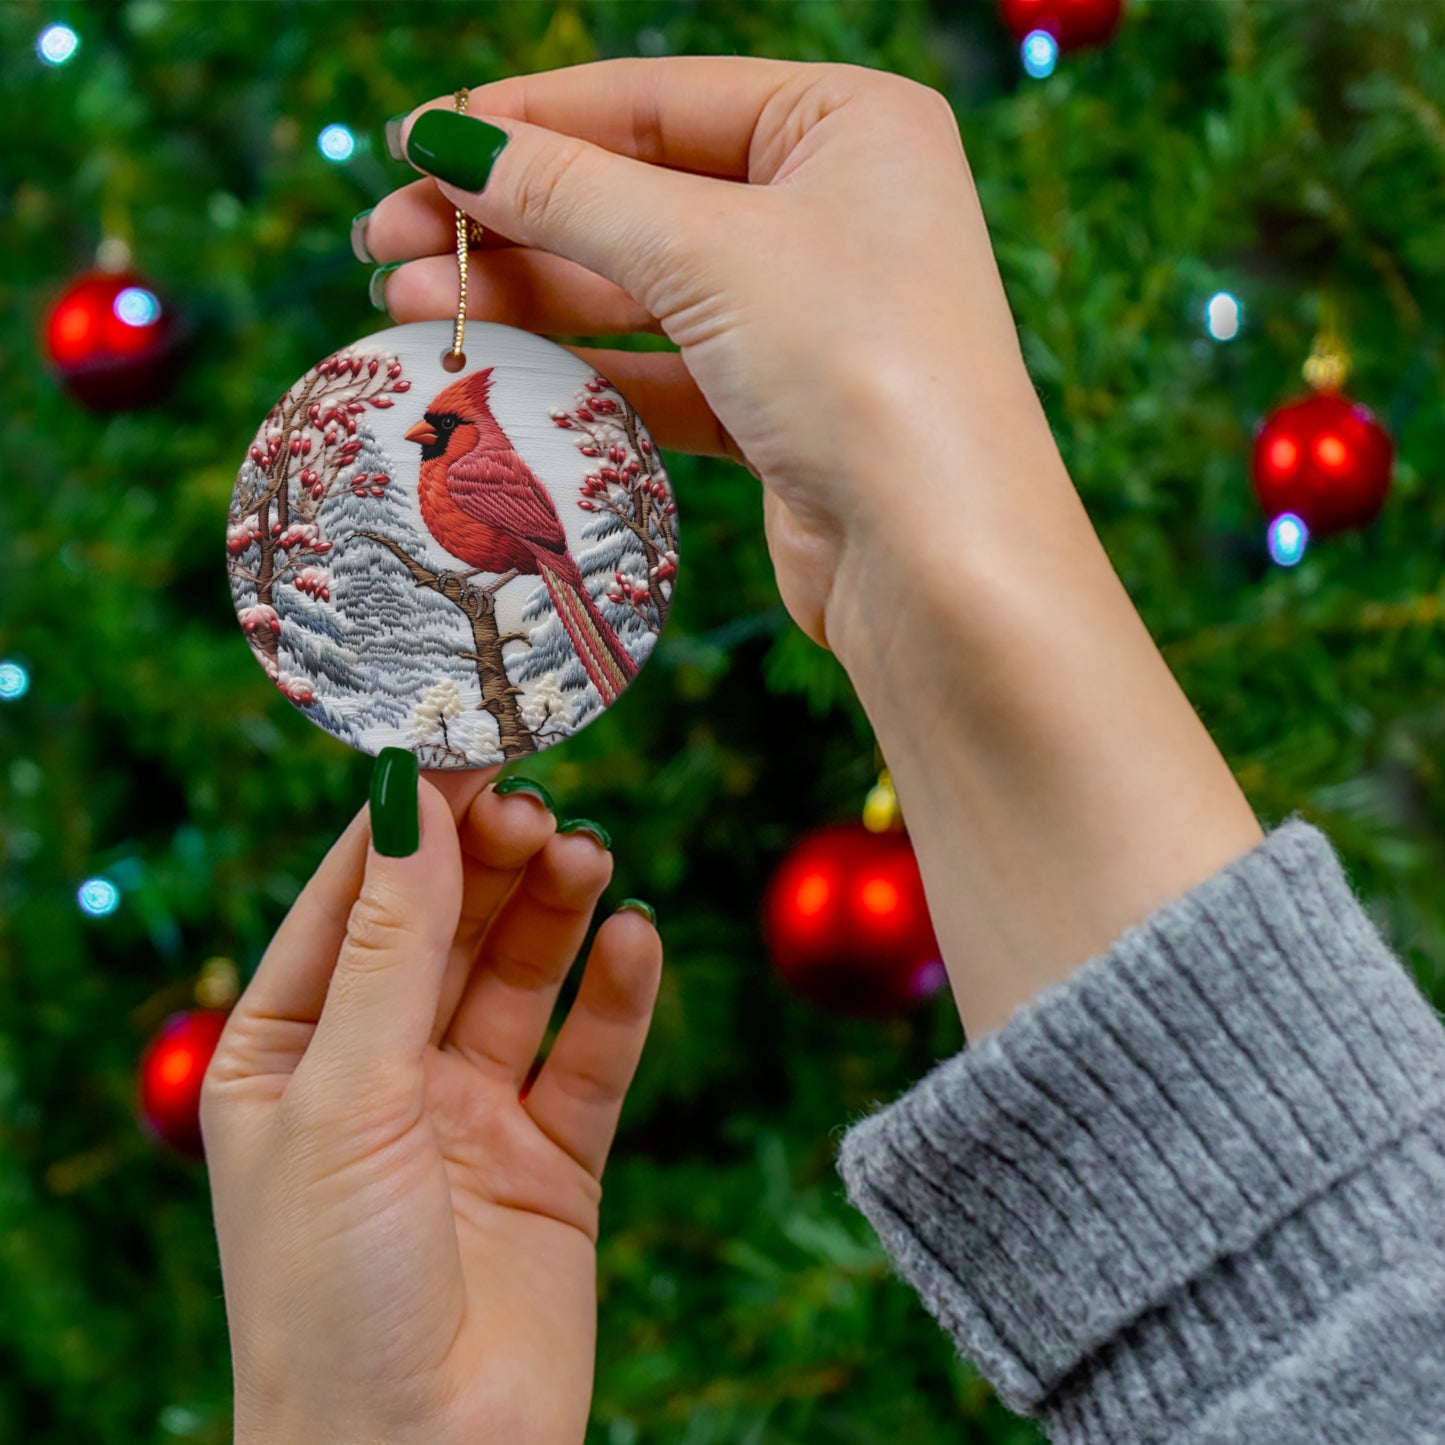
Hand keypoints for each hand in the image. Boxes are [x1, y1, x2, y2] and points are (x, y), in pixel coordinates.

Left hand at [201, 768, 661, 1444]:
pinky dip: (617, 995)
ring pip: (521, 977)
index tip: (466, 745)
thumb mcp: (346, 1095)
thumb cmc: (331, 1294)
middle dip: (490, 862)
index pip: (352, 901)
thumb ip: (391, 946)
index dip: (409, 822)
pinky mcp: (552, 1159)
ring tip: (588, 857)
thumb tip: (410, 801)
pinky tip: (635, 940)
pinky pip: (591, 1055)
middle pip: (447, 927)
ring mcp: (469, 1113)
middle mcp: (380, 1072)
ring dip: (555, 911)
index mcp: (289, 1053)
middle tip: (539, 805)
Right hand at [362, 56, 1039, 654]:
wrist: (938, 561)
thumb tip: (448, 141)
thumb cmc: (857, 366)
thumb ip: (570, 192)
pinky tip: (495, 369)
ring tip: (407, 306)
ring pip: (641, 289)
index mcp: (847, 124)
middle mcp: (834, 209)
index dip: (527, 120)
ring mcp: (809, 314)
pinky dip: (583, 371)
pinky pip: (663, 370)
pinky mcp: (782, 408)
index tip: (414, 142)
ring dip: (526, 297)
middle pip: (637, 194)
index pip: (655, 100)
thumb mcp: (706, 251)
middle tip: (386, 240)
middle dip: (509, 219)